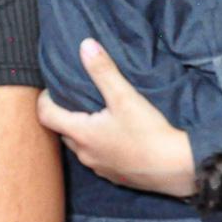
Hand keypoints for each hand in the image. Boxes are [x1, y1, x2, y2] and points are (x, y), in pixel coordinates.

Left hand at [36, 38, 198, 197]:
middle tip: (73, 97)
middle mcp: (85, 154)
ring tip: (95, 113)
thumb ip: (103, 70)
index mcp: (82, 134)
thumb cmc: (148, 132)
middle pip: (62, 131)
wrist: (176, 167)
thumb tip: (85, 45)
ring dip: (82, 130)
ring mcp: (100, 167)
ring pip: (80, 146)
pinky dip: (99, 145)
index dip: (44, 100)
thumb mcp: (124, 96)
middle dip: (63, 114)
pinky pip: (98, 158)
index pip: (46, 116)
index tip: (51, 88)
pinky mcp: (115, 176)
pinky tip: (116, 135)